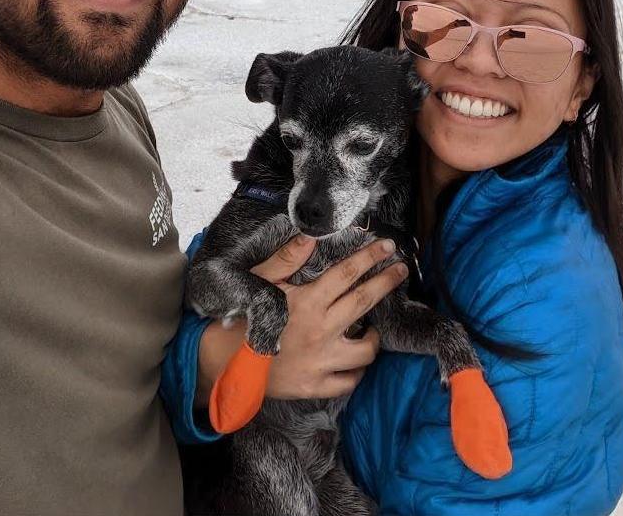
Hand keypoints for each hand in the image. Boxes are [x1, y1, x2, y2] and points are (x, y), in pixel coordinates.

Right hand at [196, 235, 407, 403]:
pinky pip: (349, 381)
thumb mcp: (261, 282)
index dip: (369, 257)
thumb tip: (310, 236)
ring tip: (373, 328)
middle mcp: (320, 330)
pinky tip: (354, 361)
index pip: (347, 273)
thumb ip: (287, 259)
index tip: (386, 246)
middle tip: (401, 269)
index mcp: (307, 302)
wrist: (221, 364)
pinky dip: (356, 372)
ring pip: (365, 350)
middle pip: (364, 302)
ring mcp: (321, 361)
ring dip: (375, 336)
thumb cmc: (243, 317)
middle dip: (386, 282)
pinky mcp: (315, 386)